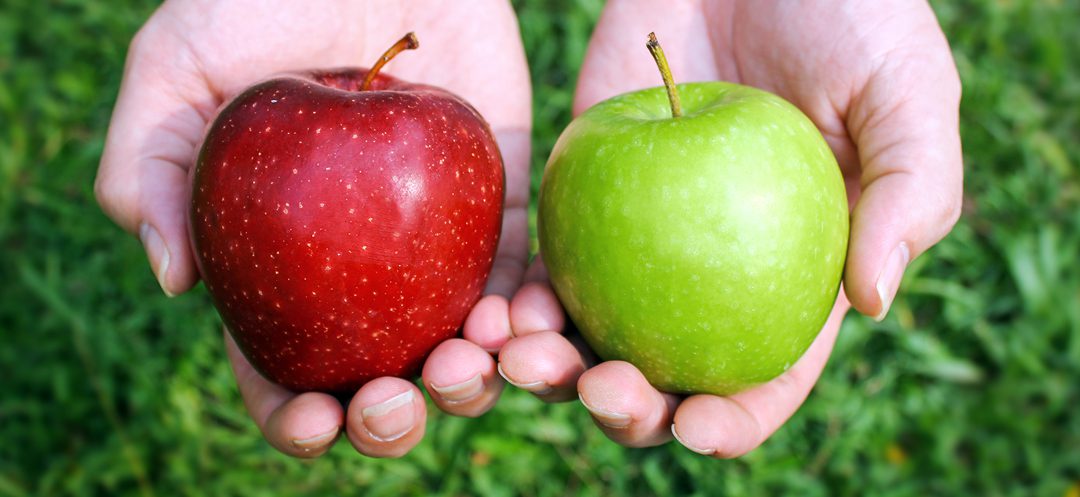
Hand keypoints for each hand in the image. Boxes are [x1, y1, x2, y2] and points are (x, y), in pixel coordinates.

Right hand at [95, 0, 530, 457]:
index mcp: (277, 262)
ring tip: (463, 367)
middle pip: (379, 378)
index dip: (294, 413)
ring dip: (466, 385)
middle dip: (387, 418)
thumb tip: (173, 280)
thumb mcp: (176, 68)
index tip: (313, 419)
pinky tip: (512, 326)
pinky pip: (520, 280)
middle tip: (392, 402)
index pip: (282, 364)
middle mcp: (358, 269)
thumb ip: (148, 164)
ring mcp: (432, 245)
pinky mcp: (499, 207)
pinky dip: (522, 317)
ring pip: (459, 350)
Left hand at [487, 0, 961, 455]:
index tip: (696, 429)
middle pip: (664, 371)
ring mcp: (644, 237)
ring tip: (524, 358)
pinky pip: (546, 259)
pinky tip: (498, 309)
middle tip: (601, 391)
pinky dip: (520, 294)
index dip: (734, 419)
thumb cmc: (851, 13)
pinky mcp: (586, 189)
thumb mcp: (910, 94)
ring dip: (553, 364)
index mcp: (795, 277)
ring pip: (591, 330)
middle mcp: (713, 272)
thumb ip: (914, 193)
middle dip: (629, 407)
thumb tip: (876, 303)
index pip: (767, 374)